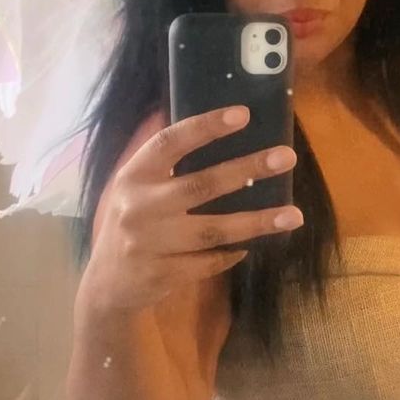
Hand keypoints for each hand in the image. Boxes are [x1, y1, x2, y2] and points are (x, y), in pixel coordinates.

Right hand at [84, 106, 302, 311]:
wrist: (107, 284)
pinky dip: (233, 253)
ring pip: (213, 230)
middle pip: (200, 185)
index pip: (169, 143)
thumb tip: (202, 118)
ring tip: (293, 215)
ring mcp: (149, 243)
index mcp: (134, 176)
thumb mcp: (134, 187)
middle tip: (286, 157)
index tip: (242, 114)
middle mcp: (139, 206)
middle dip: (247, 169)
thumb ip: (162, 159)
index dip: (205, 127)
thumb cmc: (131, 224)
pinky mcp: (162, 273)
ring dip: (257, 222)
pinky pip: (209, 261)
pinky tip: (252, 245)